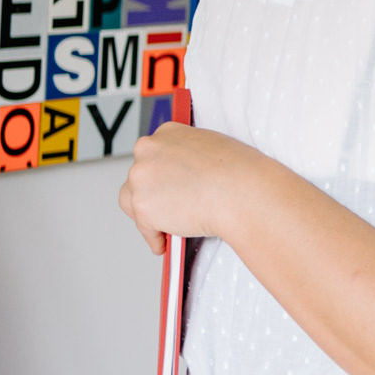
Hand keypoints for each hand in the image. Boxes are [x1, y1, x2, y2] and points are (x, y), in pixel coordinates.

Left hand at [118, 123, 270, 254]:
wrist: (241, 191)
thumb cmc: (239, 171)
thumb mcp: (214, 147)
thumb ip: (191, 156)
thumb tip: (188, 172)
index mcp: (168, 132)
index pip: (152, 154)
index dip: (160, 172)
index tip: (166, 183)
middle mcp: (149, 151)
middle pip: (138, 177)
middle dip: (151, 192)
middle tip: (167, 205)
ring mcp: (142, 178)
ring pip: (133, 200)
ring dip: (147, 213)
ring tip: (163, 224)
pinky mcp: (143, 207)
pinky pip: (144, 227)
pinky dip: (155, 236)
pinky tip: (164, 241)